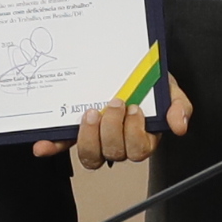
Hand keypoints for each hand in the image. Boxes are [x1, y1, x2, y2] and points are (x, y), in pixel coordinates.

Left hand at [44, 86, 193, 168]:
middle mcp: (118, 141)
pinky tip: (42, 145)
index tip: (135, 108)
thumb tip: (179, 125)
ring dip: (89, 138)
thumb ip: (178, 105)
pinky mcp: (74, 131)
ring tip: (90, 113)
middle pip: (114, 153)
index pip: (139, 149)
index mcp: (141, 135)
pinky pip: (62, 145)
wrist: (128, 66)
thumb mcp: (167, 87)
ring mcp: (95, 138)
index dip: (134, 133)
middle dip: (113, 129)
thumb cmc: (148, 80)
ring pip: (91, 156)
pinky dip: (52, 147)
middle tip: (114, 103)